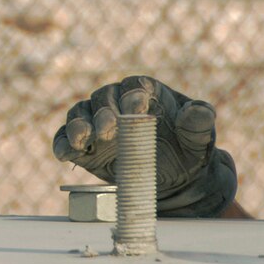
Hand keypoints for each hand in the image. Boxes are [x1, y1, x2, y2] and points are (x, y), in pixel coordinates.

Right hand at [52, 75, 237, 217]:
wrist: (172, 176)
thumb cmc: (186, 149)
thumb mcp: (198, 137)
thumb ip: (198, 122)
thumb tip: (201, 111)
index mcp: (144, 92)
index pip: (134, 86)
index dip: (133, 96)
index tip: (136, 109)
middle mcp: (115, 102)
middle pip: (103, 98)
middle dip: (104, 114)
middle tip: (108, 131)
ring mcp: (95, 122)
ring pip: (79, 114)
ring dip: (79, 127)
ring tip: (84, 141)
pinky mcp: (83, 144)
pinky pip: (64, 139)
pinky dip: (62, 145)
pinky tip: (65, 155)